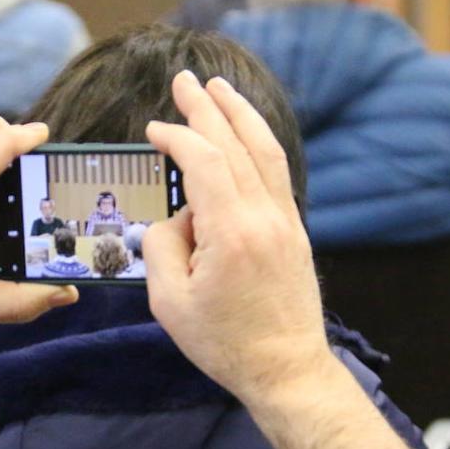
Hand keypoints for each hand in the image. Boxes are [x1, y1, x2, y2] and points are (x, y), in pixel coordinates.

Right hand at [143, 71, 333, 405]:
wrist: (286, 369)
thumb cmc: (225, 343)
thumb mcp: (170, 303)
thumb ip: (162, 247)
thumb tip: (174, 219)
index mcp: (231, 232)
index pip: (203, 162)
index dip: (177, 137)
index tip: (155, 129)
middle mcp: (264, 217)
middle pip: (235, 145)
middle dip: (207, 108)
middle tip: (185, 79)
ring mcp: (285, 222)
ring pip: (264, 152)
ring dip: (240, 115)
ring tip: (219, 89)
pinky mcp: (294, 231)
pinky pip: (276, 173)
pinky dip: (258, 144)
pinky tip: (246, 135)